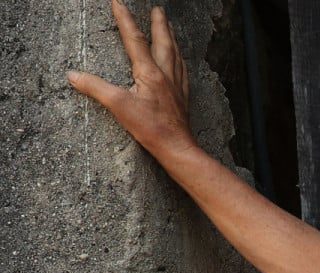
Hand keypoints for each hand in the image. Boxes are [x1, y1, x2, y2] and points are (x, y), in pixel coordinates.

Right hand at [67, 1, 196, 157]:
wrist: (177, 147)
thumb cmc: (151, 128)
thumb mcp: (118, 106)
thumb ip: (95, 89)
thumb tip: (73, 76)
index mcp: (150, 72)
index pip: (135, 39)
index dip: (125, 19)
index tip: (118, 2)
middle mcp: (167, 74)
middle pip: (164, 42)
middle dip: (159, 23)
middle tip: (158, 9)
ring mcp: (177, 85)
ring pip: (176, 54)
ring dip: (171, 38)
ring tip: (168, 27)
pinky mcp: (182, 96)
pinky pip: (182, 69)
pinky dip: (179, 58)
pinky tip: (179, 60)